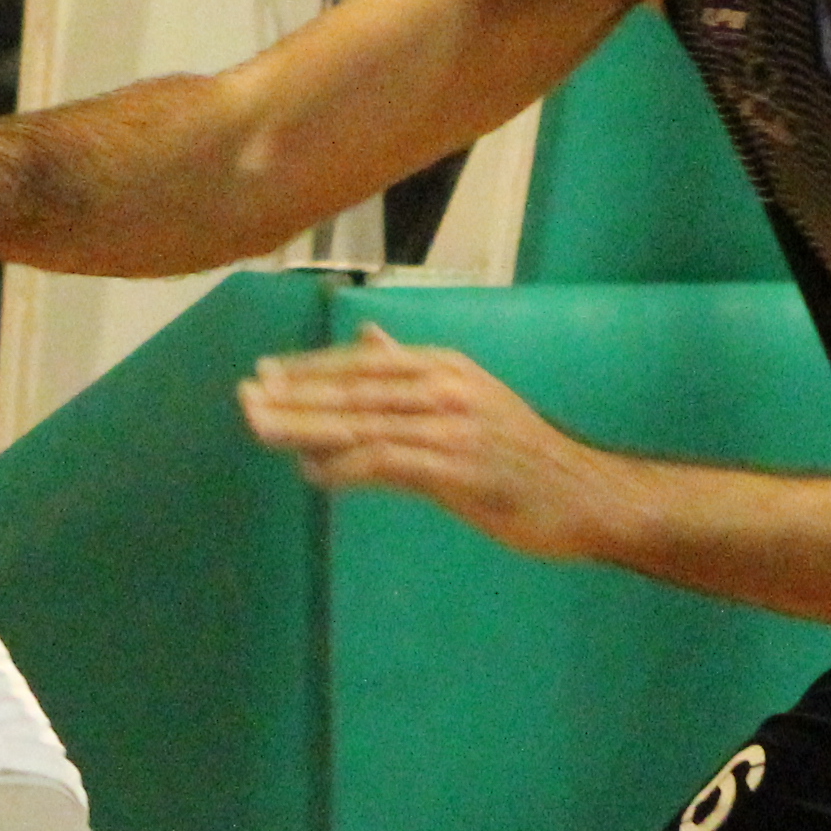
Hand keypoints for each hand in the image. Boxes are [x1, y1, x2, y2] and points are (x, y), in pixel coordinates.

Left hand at [235, 326, 611, 561]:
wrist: (585, 494)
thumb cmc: (522, 452)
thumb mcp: (471, 394)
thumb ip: (414, 368)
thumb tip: (368, 336)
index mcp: (445, 366)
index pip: (362, 362)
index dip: (309, 369)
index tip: (263, 375)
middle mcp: (445, 388)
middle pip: (353, 389)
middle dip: (294, 394)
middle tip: (245, 397)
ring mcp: (451, 429)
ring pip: (361, 423)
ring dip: (305, 428)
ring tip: (261, 430)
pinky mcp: (455, 471)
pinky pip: (384, 463)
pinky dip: (343, 467)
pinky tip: (314, 473)